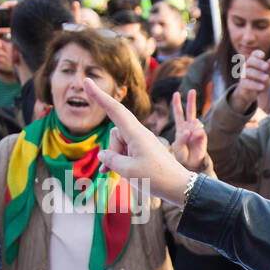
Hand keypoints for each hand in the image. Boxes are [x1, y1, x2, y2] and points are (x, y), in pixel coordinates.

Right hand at [87, 77, 193, 203]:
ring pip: (120, 144)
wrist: (181, 187)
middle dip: (112, 150)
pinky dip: (121, 160)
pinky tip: (114, 173)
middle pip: (115, 133)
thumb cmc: (157, 178)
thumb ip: (111, 160)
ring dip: (117, 158)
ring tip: (125, 174)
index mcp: (137, 134)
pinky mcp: (145, 150)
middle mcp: (140, 134)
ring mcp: (143, 142)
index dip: (99, 96)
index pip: (115, 110)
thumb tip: (103, 154)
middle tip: (119, 169)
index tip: (88, 81)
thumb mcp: (128, 171)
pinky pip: (127, 150)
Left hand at [170, 90, 207, 171]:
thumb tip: (189, 131)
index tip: (176, 93)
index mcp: (181, 128)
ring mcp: (197, 132)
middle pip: (190, 112)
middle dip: (191, 101)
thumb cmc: (182, 157)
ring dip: (192, 125)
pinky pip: (200, 132)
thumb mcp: (177, 148)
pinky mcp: (203, 137)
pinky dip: (197, 135)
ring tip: (190, 135)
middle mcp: (189, 128)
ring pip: (196, 121)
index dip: (177, 103)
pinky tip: (195, 139)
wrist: (192, 166)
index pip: (178, 113)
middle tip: (192, 90)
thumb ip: (181, 139)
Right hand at [230, 49, 269, 113]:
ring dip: (258, 74)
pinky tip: (262, 87)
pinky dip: (254, 84)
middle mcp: (248, 67)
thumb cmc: (261, 81)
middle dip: (258, 63)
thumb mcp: (268, 75)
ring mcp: (244, 75)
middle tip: (266, 67)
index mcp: (255, 62)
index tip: (263, 55)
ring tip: (266, 78)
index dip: (257, 54)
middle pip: (250, 61)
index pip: (254, 55)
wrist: (253, 95)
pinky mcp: (242, 85)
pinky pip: (246, 83)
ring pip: (248, 72)